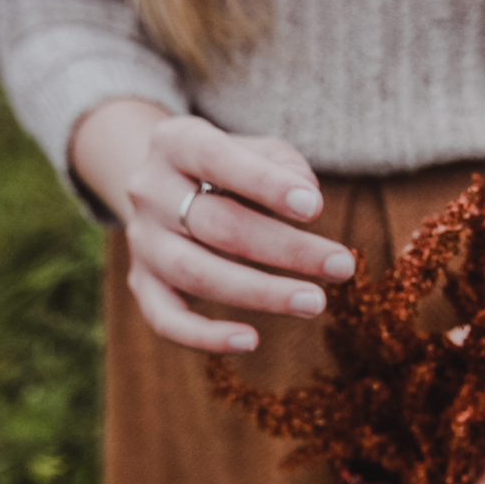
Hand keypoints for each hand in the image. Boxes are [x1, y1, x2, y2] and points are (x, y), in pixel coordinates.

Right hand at [71, 100, 356, 352]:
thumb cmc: (230, 166)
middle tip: (342, 267)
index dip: (265, 185)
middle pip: (217, 225)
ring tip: (315, 303)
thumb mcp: (256, 148)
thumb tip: (308, 196)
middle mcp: (149, 191)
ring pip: (195, 273)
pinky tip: (250, 341)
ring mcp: (143, 241)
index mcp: (175, 142)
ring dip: (260, 293)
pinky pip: (166, 319)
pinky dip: (205, 336)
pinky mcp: (142, 284)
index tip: (315, 207)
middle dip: (285, 249)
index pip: (217, 160)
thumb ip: (283, 165)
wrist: (167, 185)